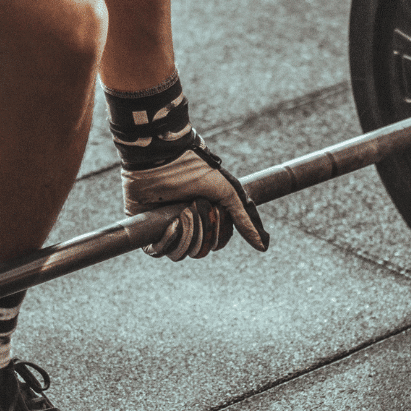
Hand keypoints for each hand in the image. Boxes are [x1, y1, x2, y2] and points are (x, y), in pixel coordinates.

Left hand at [121, 131, 268, 260]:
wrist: (162, 158)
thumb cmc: (195, 170)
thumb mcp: (227, 192)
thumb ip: (244, 219)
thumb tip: (263, 247)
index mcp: (204, 218)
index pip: (216, 243)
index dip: (217, 233)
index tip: (215, 210)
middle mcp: (186, 225)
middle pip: (199, 250)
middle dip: (201, 230)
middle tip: (195, 206)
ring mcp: (165, 227)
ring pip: (180, 253)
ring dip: (185, 234)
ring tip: (181, 212)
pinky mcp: (147, 227)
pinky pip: (157, 251)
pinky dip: (166, 241)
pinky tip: (170, 223)